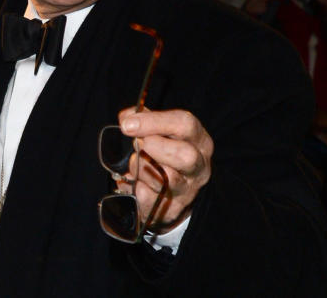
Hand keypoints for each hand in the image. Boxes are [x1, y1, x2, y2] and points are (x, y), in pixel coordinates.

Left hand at [117, 107, 213, 232]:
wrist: (171, 194)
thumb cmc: (166, 153)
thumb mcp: (161, 132)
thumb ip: (144, 119)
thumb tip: (127, 117)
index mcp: (198, 140)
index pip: (184, 124)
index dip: (154, 121)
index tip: (127, 124)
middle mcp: (199, 166)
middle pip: (185, 156)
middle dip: (153, 147)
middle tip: (136, 144)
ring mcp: (188, 190)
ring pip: (166, 178)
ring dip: (141, 167)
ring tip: (134, 162)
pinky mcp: (171, 209)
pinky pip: (147, 196)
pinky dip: (133, 186)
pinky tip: (133, 181)